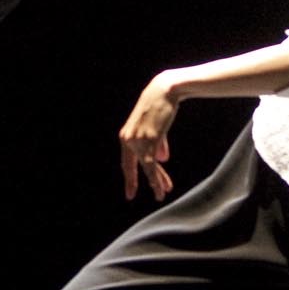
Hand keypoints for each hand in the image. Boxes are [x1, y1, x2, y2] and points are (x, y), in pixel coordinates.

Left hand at [118, 73, 181, 201]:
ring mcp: (138, 139)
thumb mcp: (155, 128)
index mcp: (125, 137)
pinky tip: (160, 186)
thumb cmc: (159, 108)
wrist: (163, 92)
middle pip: (135, 168)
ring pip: (146, 167)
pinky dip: (156, 176)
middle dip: (143, 184)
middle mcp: (128, 140)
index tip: (131, 192)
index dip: (130, 179)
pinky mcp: (149, 138)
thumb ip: (157, 145)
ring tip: (162, 194)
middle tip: (154, 197)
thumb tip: (162, 161)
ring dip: (156, 182)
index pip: (127, 163)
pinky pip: (152, 163)